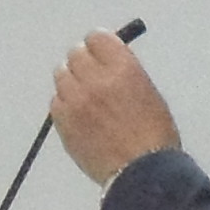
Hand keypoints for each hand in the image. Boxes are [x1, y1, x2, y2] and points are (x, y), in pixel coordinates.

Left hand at [52, 29, 182, 184]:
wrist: (141, 172)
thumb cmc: (153, 135)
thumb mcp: (148, 92)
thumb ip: (124, 72)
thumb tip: (106, 62)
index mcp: (122, 68)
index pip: (96, 38)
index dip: (97, 46)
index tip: (99, 53)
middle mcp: (95, 79)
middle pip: (75, 54)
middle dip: (83, 62)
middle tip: (91, 76)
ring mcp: (76, 100)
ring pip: (61, 75)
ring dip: (71, 81)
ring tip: (85, 98)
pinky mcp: (63, 121)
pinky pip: (55, 101)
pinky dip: (64, 105)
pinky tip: (79, 116)